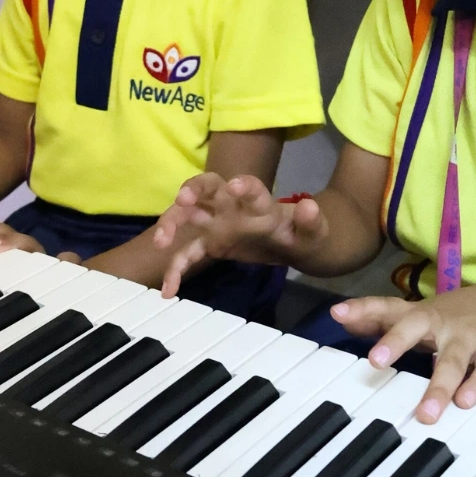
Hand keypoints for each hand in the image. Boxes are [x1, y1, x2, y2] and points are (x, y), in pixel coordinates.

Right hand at [152, 174, 327, 296]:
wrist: (294, 244)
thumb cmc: (304, 233)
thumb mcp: (315, 231)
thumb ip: (311, 221)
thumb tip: (310, 207)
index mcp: (260, 202)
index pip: (250, 188)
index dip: (243, 186)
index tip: (234, 186)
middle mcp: (233, 205)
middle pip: (208, 188)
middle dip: (193, 190)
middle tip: (182, 200)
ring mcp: (218, 223)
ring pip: (189, 214)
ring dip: (172, 222)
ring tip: (161, 242)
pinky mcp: (211, 243)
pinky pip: (188, 253)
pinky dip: (176, 269)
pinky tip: (168, 290)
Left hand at [332, 284, 475, 424]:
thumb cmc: (454, 315)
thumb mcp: (418, 313)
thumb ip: (381, 318)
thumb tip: (340, 317)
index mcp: (419, 314)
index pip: (385, 307)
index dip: (361, 310)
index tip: (337, 313)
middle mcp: (440, 323)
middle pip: (415, 327)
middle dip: (395, 341)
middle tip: (375, 361)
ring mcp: (467, 338)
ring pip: (452, 362)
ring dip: (439, 387)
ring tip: (426, 413)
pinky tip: (465, 403)